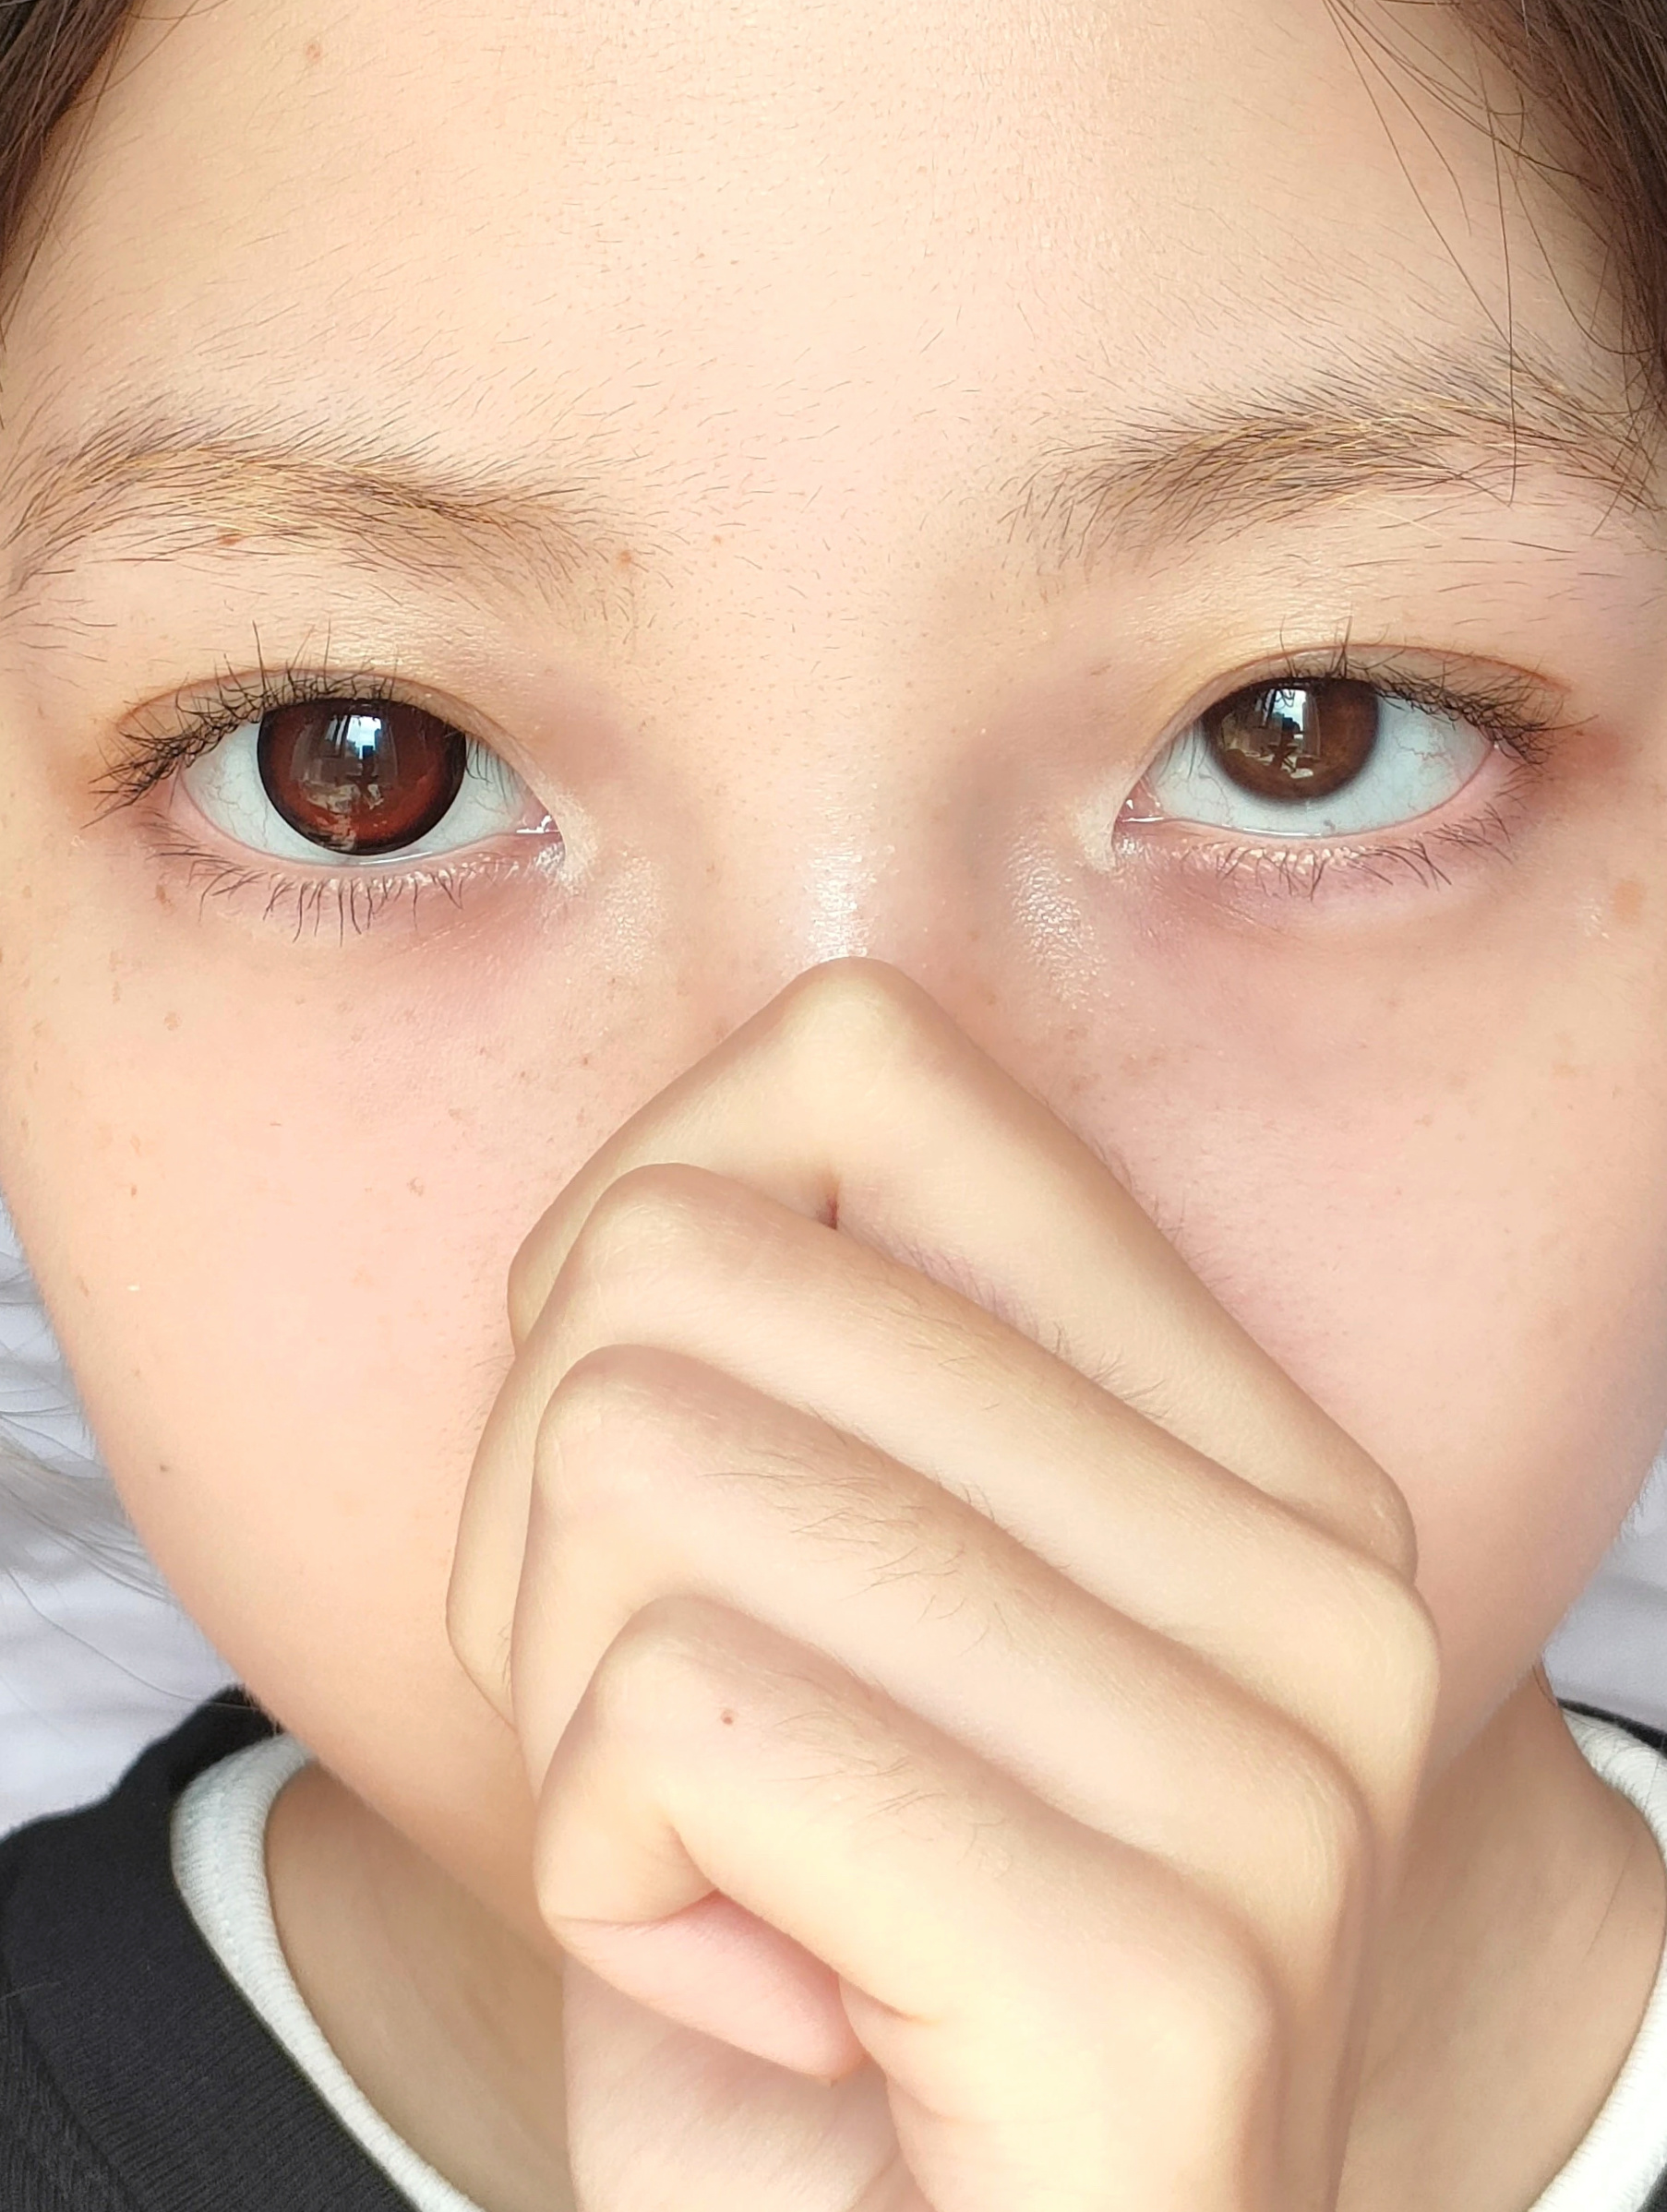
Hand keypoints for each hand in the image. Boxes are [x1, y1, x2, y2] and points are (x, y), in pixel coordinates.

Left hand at [447, 961, 1438, 2211]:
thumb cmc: (850, 1976)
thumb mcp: (831, 1625)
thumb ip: (795, 1388)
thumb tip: (650, 1210)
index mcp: (1255, 1459)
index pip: (869, 1076)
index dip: (631, 1246)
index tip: (634, 1466)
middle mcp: (1306, 1580)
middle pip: (680, 1278)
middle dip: (549, 1531)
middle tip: (672, 1743)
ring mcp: (1263, 1779)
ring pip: (636, 1471)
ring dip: (568, 1713)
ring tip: (728, 1864)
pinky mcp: (1150, 1978)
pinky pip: (661, 1724)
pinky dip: (605, 1883)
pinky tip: (766, 1999)